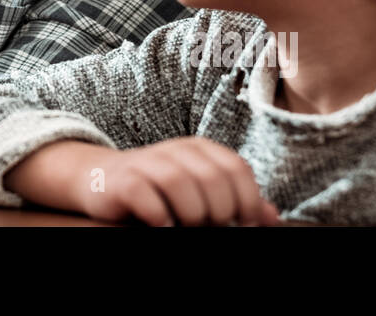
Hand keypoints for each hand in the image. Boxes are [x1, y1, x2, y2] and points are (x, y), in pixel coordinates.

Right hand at [71, 138, 279, 225]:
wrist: (104, 180)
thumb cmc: (161, 191)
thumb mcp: (201, 191)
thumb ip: (235, 201)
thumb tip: (271, 216)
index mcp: (200, 149)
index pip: (236, 168)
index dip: (248, 200)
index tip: (244, 224)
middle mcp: (176, 149)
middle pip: (212, 178)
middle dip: (218, 211)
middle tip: (211, 226)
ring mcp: (147, 161)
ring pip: (179, 182)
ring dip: (189, 214)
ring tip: (185, 226)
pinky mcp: (123, 179)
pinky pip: (145, 195)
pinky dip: (159, 216)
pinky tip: (162, 225)